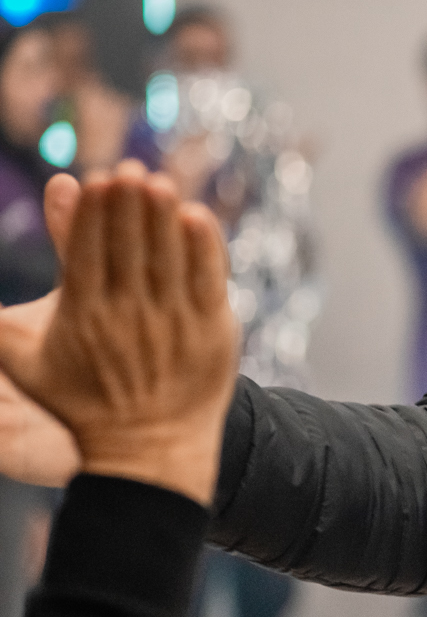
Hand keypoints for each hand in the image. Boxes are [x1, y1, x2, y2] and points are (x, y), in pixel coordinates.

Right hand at [0, 164, 239, 504]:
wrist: (148, 447)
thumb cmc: (79, 397)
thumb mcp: (23, 359)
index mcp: (81, 317)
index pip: (85, 253)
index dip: (92, 214)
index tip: (95, 179)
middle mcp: (127, 318)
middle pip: (127, 248)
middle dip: (128, 205)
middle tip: (131, 169)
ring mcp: (173, 324)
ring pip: (168, 258)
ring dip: (164, 216)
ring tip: (159, 182)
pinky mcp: (212, 332)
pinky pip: (208, 280)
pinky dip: (204, 248)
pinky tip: (197, 217)